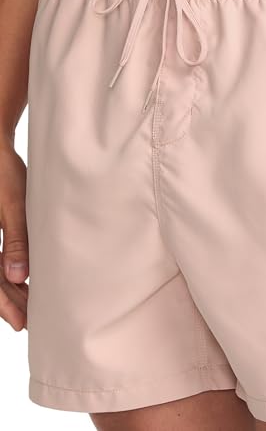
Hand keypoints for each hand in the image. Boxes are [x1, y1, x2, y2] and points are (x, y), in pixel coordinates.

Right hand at [0, 145, 28, 330]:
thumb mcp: (14, 207)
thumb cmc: (3, 175)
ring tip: (30, 306)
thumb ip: (15, 241)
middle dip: (10, 302)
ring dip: (10, 290)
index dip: (5, 304)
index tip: (21, 322)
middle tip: (30, 320)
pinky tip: (24, 282)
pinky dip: (9, 272)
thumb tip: (19, 277)